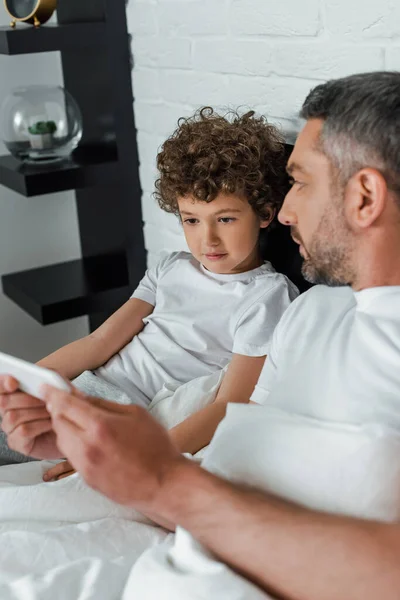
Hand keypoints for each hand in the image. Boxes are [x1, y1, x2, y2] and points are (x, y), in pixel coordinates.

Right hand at [0, 375, 60, 458]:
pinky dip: (39, 425)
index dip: (2, 382)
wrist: (73, 431)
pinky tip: (50, 424)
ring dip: (36, 412)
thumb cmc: (64, 409)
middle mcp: (8, 410)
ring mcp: (10, 427)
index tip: (13, 382)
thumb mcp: (62, 388)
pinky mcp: (17, 442)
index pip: (0, 386)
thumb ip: (51, 377)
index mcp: (14, 393)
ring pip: (13, 416)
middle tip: (46, 399)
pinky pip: (22, 431)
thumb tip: (40, 371)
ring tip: (52, 412)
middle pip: (3, 401)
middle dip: (26, 398)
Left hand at [43, 385, 186, 509]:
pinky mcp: (86, 479)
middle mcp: (88, 446)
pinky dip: (74, 444)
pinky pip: (71, 456)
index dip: (52, 394)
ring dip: (65, 428)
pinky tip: (89, 442)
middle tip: (66, 403)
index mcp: (101, 426)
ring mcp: (85, 465)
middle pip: (58, 422)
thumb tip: (82, 397)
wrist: (165, 482)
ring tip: (81, 423)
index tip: (45, 388)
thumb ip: (104, 404)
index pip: (66, 405)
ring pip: (61, 440)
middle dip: (59, 410)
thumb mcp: (135, 413)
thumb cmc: (156, 446)